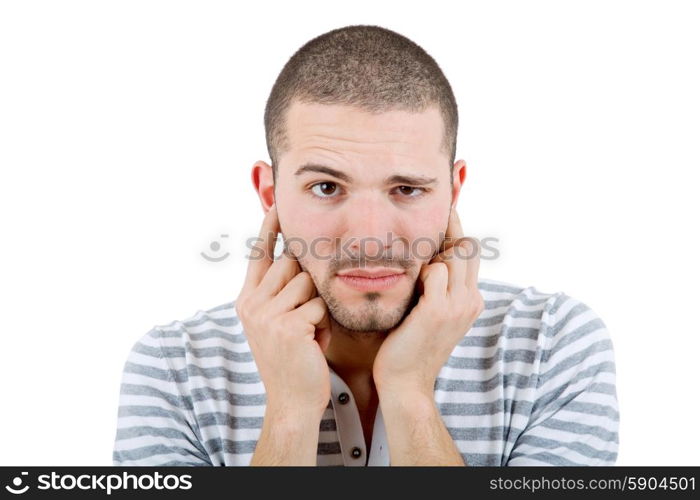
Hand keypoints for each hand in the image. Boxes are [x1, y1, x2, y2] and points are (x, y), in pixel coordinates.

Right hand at [235, 204, 331, 417]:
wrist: (292, 401)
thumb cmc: (294, 357)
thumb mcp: (279, 321)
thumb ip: (281, 291)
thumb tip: (295, 258)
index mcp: (247, 300)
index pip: (258, 254)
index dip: (268, 228)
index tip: (276, 203)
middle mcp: (251, 304)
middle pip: (291, 265)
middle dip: (307, 285)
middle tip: (306, 317)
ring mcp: (265, 314)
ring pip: (308, 283)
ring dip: (317, 307)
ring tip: (310, 332)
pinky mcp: (286, 325)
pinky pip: (318, 306)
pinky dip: (323, 324)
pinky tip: (314, 343)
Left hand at [372, 209, 483, 397]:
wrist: (405, 382)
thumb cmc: (408, 344)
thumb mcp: (428, 310)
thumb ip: (433, 286)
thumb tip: (426, 258)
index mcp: (470, 299)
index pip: (470, 252)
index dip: (455, 229)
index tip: (443, 209)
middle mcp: (470, 300)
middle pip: (467, 246)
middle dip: (445, 236)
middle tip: (422, 240)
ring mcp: (458, 305)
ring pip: (455, 252)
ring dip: (432, 254)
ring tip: (414, 272)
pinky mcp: (438, 310)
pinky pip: (436, 270)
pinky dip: (422, 270)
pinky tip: (409, 285)